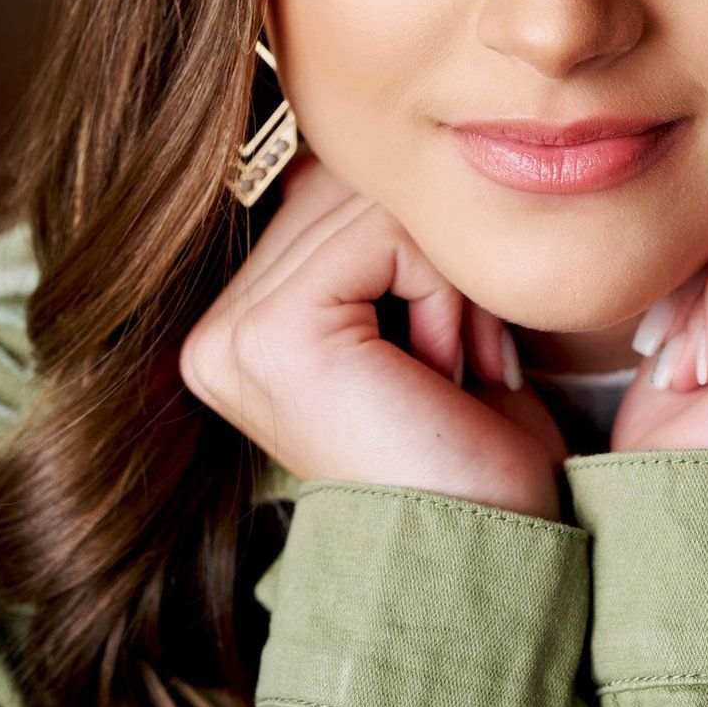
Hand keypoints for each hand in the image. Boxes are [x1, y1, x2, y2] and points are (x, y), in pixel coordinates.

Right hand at [179, 153, 568, 519]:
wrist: (492, 559)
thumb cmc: (473, 456)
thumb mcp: (416, 319)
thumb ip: (374, 240)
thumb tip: (362, 147)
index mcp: (236, 326)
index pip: (332, 193)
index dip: (419, 254)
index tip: (456, 358)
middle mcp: (215, 332)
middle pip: (349, 191)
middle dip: (434, 267)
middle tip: (461, 370)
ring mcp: (233, 334)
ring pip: (373, 206)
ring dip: (446, 287)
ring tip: (451, 378)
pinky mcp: (274, 335)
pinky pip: (385, 234)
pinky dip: (445, 297)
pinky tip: (443, 376)